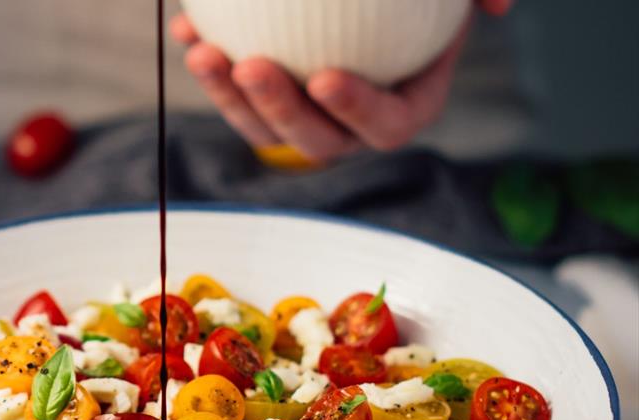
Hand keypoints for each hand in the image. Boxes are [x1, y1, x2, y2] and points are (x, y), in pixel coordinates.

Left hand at [171, 0, 514, 162]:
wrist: (348, 5)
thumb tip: (500, 6)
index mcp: (405, 104)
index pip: (388, 124)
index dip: (358, 110)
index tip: (326, 77)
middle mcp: (353, 124)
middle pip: (318, 140)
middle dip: (280, 110)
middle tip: (250, 66)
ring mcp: (307, 118)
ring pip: (265, 127)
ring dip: (230, 97)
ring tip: (204, 52)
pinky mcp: (267, 104)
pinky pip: (236, 97)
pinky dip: (211, 69)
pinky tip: (186, 30)